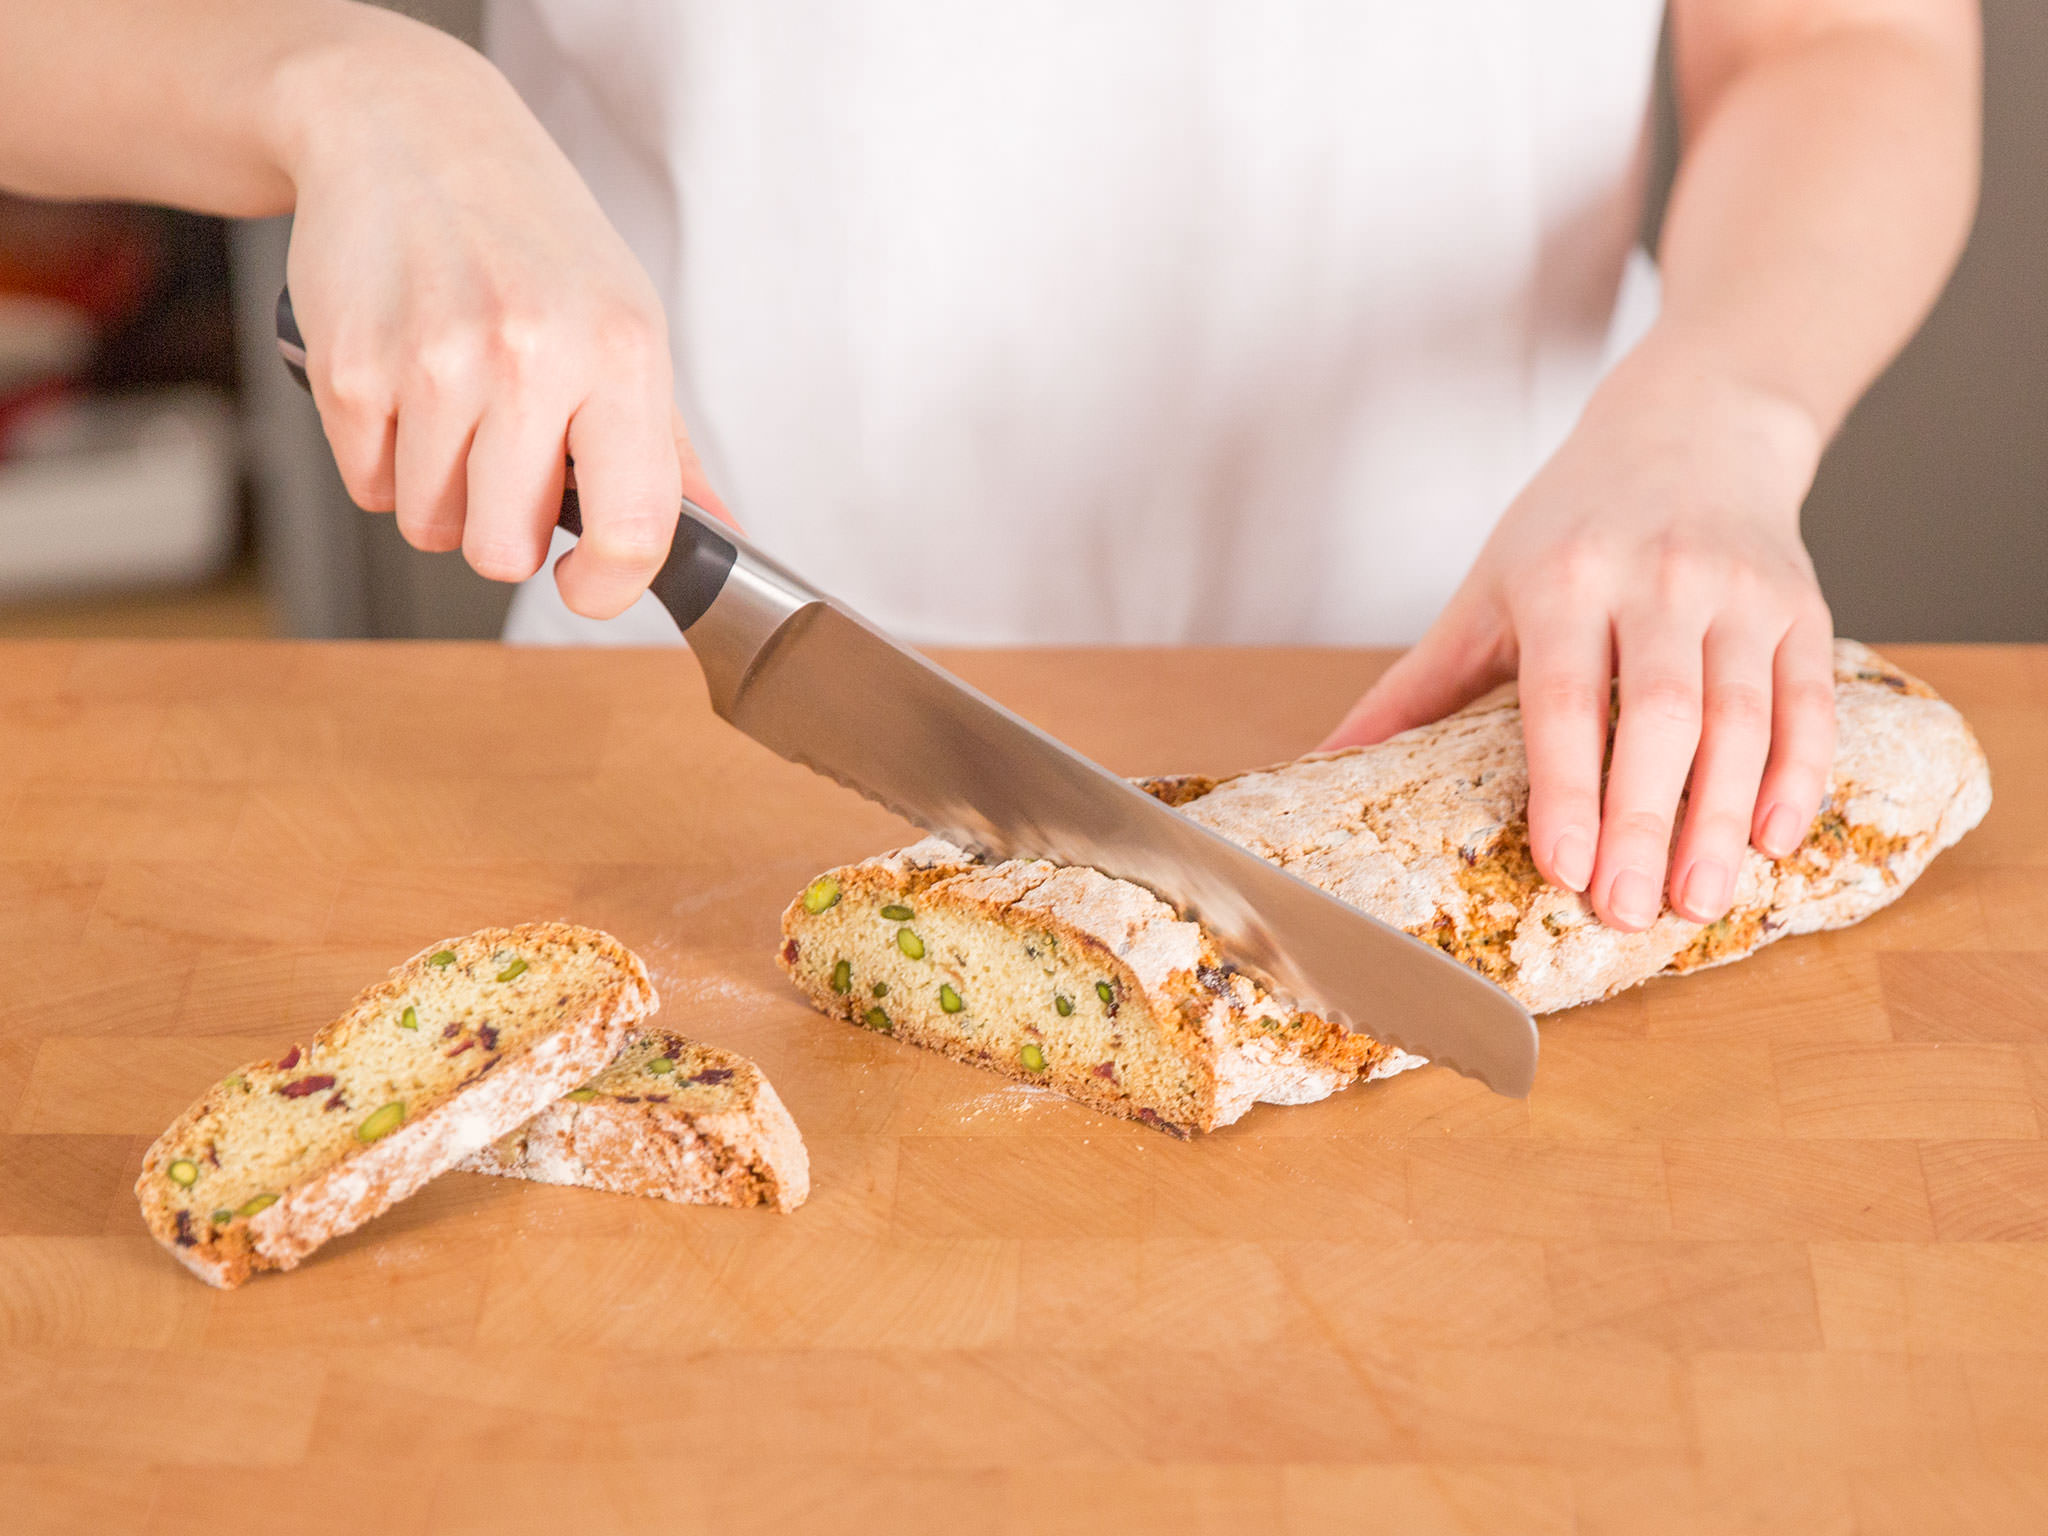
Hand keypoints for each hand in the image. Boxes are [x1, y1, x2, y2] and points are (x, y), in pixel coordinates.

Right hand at [277, 17, 726, 616]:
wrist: (409, 126)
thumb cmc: (531, 233)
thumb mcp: (626, 322)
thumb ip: (669, 451)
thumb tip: (715, 543)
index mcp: (620, 353)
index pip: (633, 530)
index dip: (608, 587)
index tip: (587, 582)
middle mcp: (532, 357)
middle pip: (504, 554)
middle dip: (503, 530)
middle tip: (509, 463)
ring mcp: (435, 363)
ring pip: (432, 527)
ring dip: (441, 494)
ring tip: (459, 411)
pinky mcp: (350, 367)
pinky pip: (368, 487)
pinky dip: (384, 459)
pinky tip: (407, 388)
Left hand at [1321, 337, 1837, 930]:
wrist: (1690, 427)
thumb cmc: (1570, 525)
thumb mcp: (1485, 590)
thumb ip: (1415, 687)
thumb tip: (1324, 762)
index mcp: (1564, 579)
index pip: (1565, 697)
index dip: (1568, 787)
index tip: (1563, 868)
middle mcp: (1658, 579)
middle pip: (1659, 717)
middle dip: (1644, 822)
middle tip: (1629, 912)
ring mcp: (1739, 592)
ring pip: (1742, 719)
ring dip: (1722, 818)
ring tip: (1699, 901)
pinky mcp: (1801, 606)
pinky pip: (1810, 703)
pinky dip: (1798, 777)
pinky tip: (1773, 840)